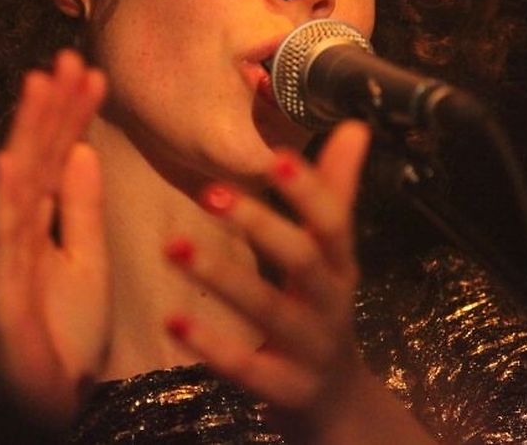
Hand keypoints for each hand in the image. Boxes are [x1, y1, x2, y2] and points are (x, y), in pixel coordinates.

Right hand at [0, 50, 108, 426]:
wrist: (61, 395)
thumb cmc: (69, 329)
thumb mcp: (88, 256)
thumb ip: (81, 204)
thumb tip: (83, 149)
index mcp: (36, 218)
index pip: (55, 154)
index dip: (71, 113)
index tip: (92, 71)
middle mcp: (14, 227)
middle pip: (33, 156)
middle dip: (50, 106)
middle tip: (68, 57)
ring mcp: (3, 254)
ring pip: (16, 181)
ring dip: (27, 131)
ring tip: (40, 85)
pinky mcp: (0, 286)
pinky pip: (3, 235)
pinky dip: (4, 194)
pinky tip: (8, 158)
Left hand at [162, 121, 434, 442]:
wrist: (336, 401)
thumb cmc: (322, 310)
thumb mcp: (333, 254)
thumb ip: (336, 190)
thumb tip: (354, 125)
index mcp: (340, 265)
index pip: (332, 221)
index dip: (308, 189)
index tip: (275, 156)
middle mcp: (330, 303)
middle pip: (303, 260)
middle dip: (261, 226)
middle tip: (212, 194)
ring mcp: (310, 348)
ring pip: (269, 311)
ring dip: (222, 277)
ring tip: (172, 247)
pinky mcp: (284, 388)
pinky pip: (247, 367)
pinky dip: (212, 345)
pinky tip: (173, 321)